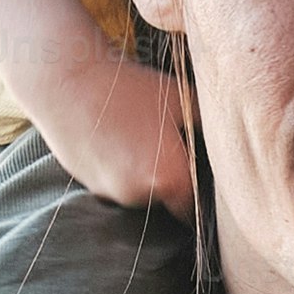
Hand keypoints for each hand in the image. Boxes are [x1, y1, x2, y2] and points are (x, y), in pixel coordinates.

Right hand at [25, 43, 194, 213]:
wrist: (66, 82)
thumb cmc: (129, 87)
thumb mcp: (181, 98)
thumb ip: (209, 126)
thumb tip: (227, 142)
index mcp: (171, 180)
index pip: (194, 211)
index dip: (198, 195)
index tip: (199, 179)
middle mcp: (141, 196)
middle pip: (165, 200)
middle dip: (168, 178)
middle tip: (164, 143)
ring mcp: (110, 193)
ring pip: (137, 192)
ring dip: (141, 174)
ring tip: (134, 135)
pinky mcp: (88, 185)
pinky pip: (113, 182)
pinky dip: (117, 167)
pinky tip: (113, 137)